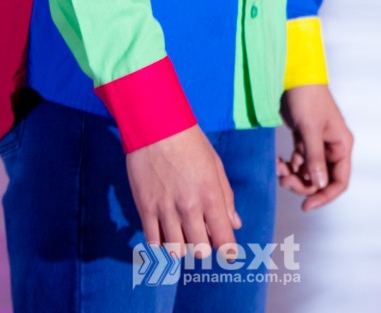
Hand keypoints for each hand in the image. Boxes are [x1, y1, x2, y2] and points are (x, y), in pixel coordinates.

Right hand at [126, 123, 241, 259]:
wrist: (155, 125)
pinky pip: (153, 242)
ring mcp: (165, 209)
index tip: (228, 254)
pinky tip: (165, 234)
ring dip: (182, 247)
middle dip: (204, 248)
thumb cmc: (190, 142)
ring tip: (182, 234)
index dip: (229, 252)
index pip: (224, 239)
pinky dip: (161, 244)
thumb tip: (235, 224)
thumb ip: (226, 197)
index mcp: (210, 195)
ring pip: (176, 251)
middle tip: (202, 236)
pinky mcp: (145, 208)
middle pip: (200, 251)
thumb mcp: (215, 165)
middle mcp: (189, 207)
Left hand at [277, 84, 353, 210]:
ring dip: (293, 175)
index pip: (339, 181)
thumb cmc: (307, 97)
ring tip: (278, 169)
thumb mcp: (310, 128)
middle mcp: (332, 147)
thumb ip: (315, 157)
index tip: (306, 206)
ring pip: (308, 172)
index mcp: (341, 145)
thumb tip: (319, 185)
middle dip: (303, 184)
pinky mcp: (304, 139)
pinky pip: (298, 161)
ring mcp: (318, 143)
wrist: (293, 74)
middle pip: (322, 179)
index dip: (325, 196)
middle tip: (283, 181)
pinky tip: (277, 161)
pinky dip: (288, 165)